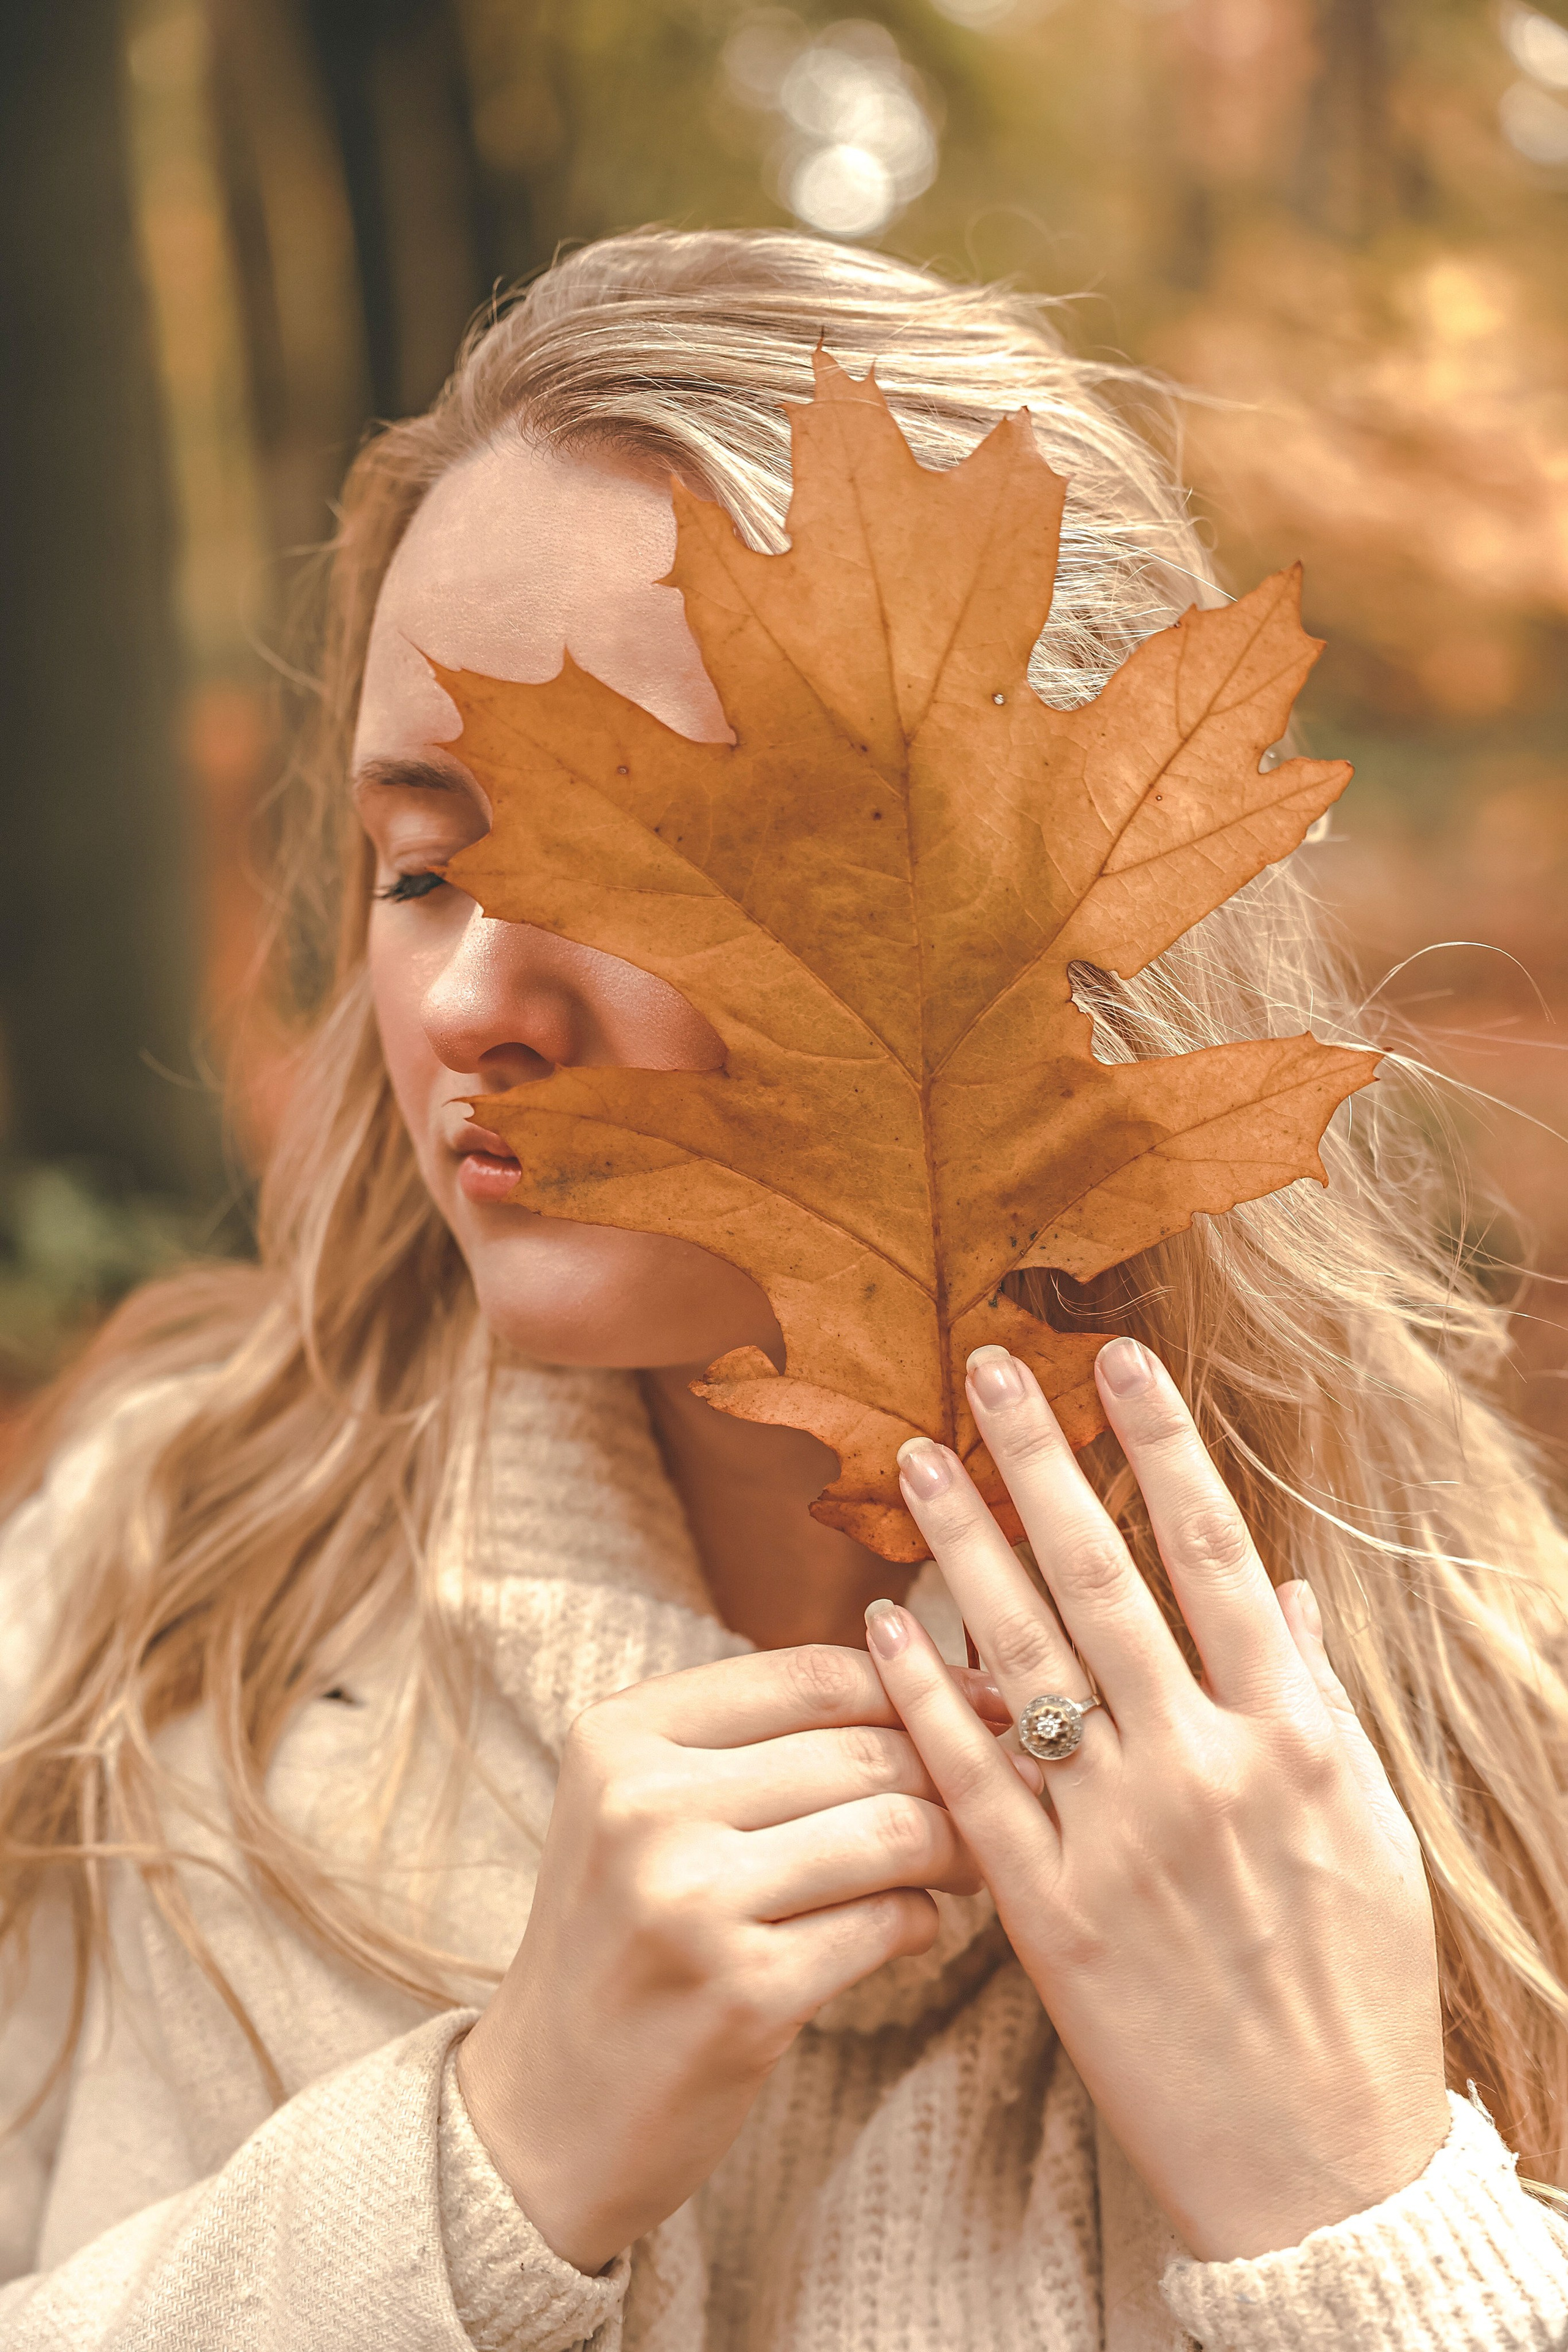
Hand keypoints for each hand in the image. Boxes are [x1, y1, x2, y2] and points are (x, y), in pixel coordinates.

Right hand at [457, 1645, 1017, 2273]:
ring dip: (955, 1846)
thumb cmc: (623, 1939)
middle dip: (955, 1770)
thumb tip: (926, 1679)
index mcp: (619, 1737)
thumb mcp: (644, 1809)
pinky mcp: (743, 1995)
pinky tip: (912, 1927)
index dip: (916, 1683)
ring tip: (966, 1863)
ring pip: (892, 1830)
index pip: (809, 1675)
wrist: (545, 2111)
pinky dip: (921, 1921)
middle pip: (863, 1749)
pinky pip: (886, 1923)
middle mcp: (644, 1805)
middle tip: (1006, 1792)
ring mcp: (690, 1901)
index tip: (983, 1702)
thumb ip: (755, 1739)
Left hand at [863, 1337, 1450, 2262]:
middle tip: (983, 1365)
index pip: (1213, 1554)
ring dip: (966, 1545)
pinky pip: (973, 1783)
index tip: (1118, 1356)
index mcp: (1291, 1740)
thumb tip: (1281, 1590)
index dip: (1163, 1444)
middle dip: (1043, 1460)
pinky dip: (926, 1696)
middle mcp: (1201, 1769)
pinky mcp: (1047, 1914)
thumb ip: (1316, 1700)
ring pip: (1024, 1659)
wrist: (1317, 2167)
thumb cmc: (1356, 1989)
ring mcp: (1118, 1839)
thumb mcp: (1369, 1831)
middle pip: (1103, 1579)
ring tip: (919, 1459)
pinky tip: (884, 1622)